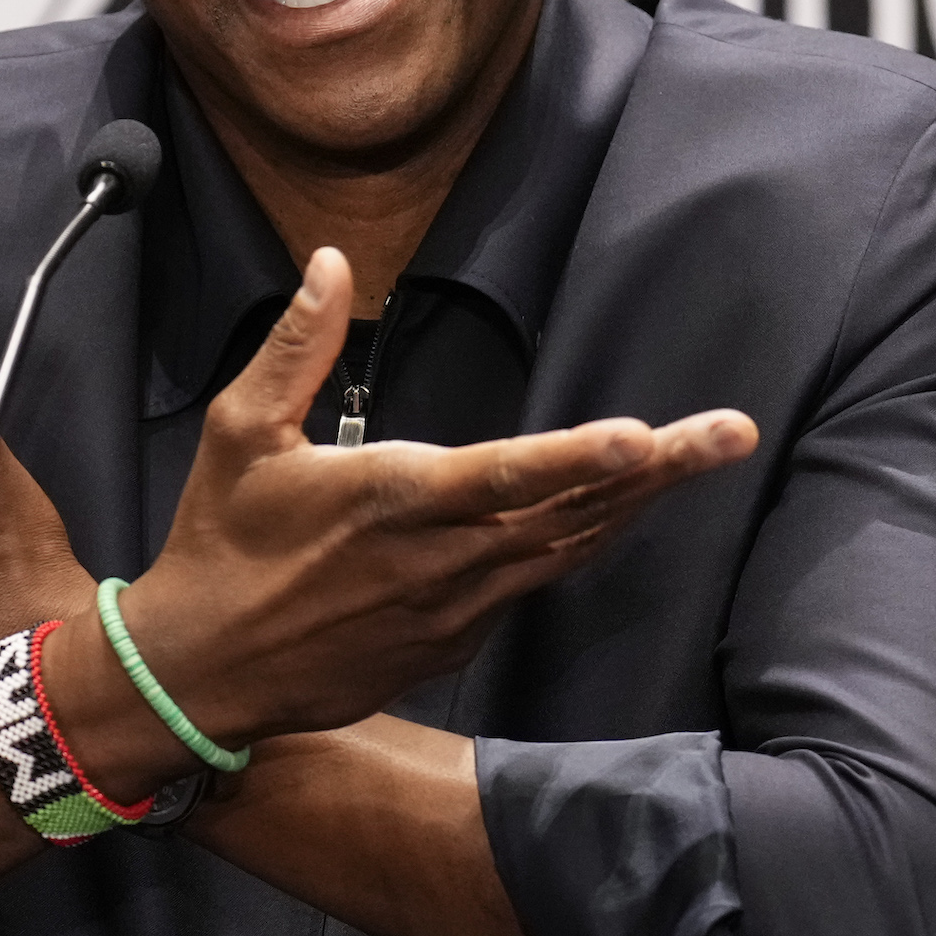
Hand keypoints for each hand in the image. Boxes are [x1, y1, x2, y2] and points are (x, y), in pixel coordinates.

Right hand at [108, 247, 756, 743]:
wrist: (202, 672)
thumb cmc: (219, 540)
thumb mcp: (238, 431)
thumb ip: (296, 346)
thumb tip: (335, 263)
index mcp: (390, 500)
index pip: (504, 475)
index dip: (578, 456)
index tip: (646, 436)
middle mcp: (439, 561)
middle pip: (570, 511)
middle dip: (659, 471)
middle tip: (732, 432)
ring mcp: (455, 610)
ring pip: (567, 549)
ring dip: (635, 501)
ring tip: (699, 456)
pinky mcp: (456, 642)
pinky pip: (534, 582)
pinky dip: (582, 540)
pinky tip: (617, 505)